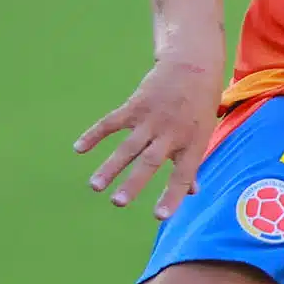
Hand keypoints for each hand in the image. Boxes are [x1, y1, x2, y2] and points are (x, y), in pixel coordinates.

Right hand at [74, 57, 226, 217]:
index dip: (173, 196)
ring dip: (110, 167)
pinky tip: (79, 148)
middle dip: (133, 183)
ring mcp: (151, 119)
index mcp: (192, 144)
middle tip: (118, 202)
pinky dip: (94, 134)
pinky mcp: (135, 106)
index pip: (183, 175)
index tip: (160, 216)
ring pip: (128, 147)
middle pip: (150, 162)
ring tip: (95, 186)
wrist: (191, 67)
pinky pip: (112, 123)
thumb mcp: (204, 134)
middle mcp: (171, 134)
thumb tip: (192, 192)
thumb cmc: (199, 106)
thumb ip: (193, 163)